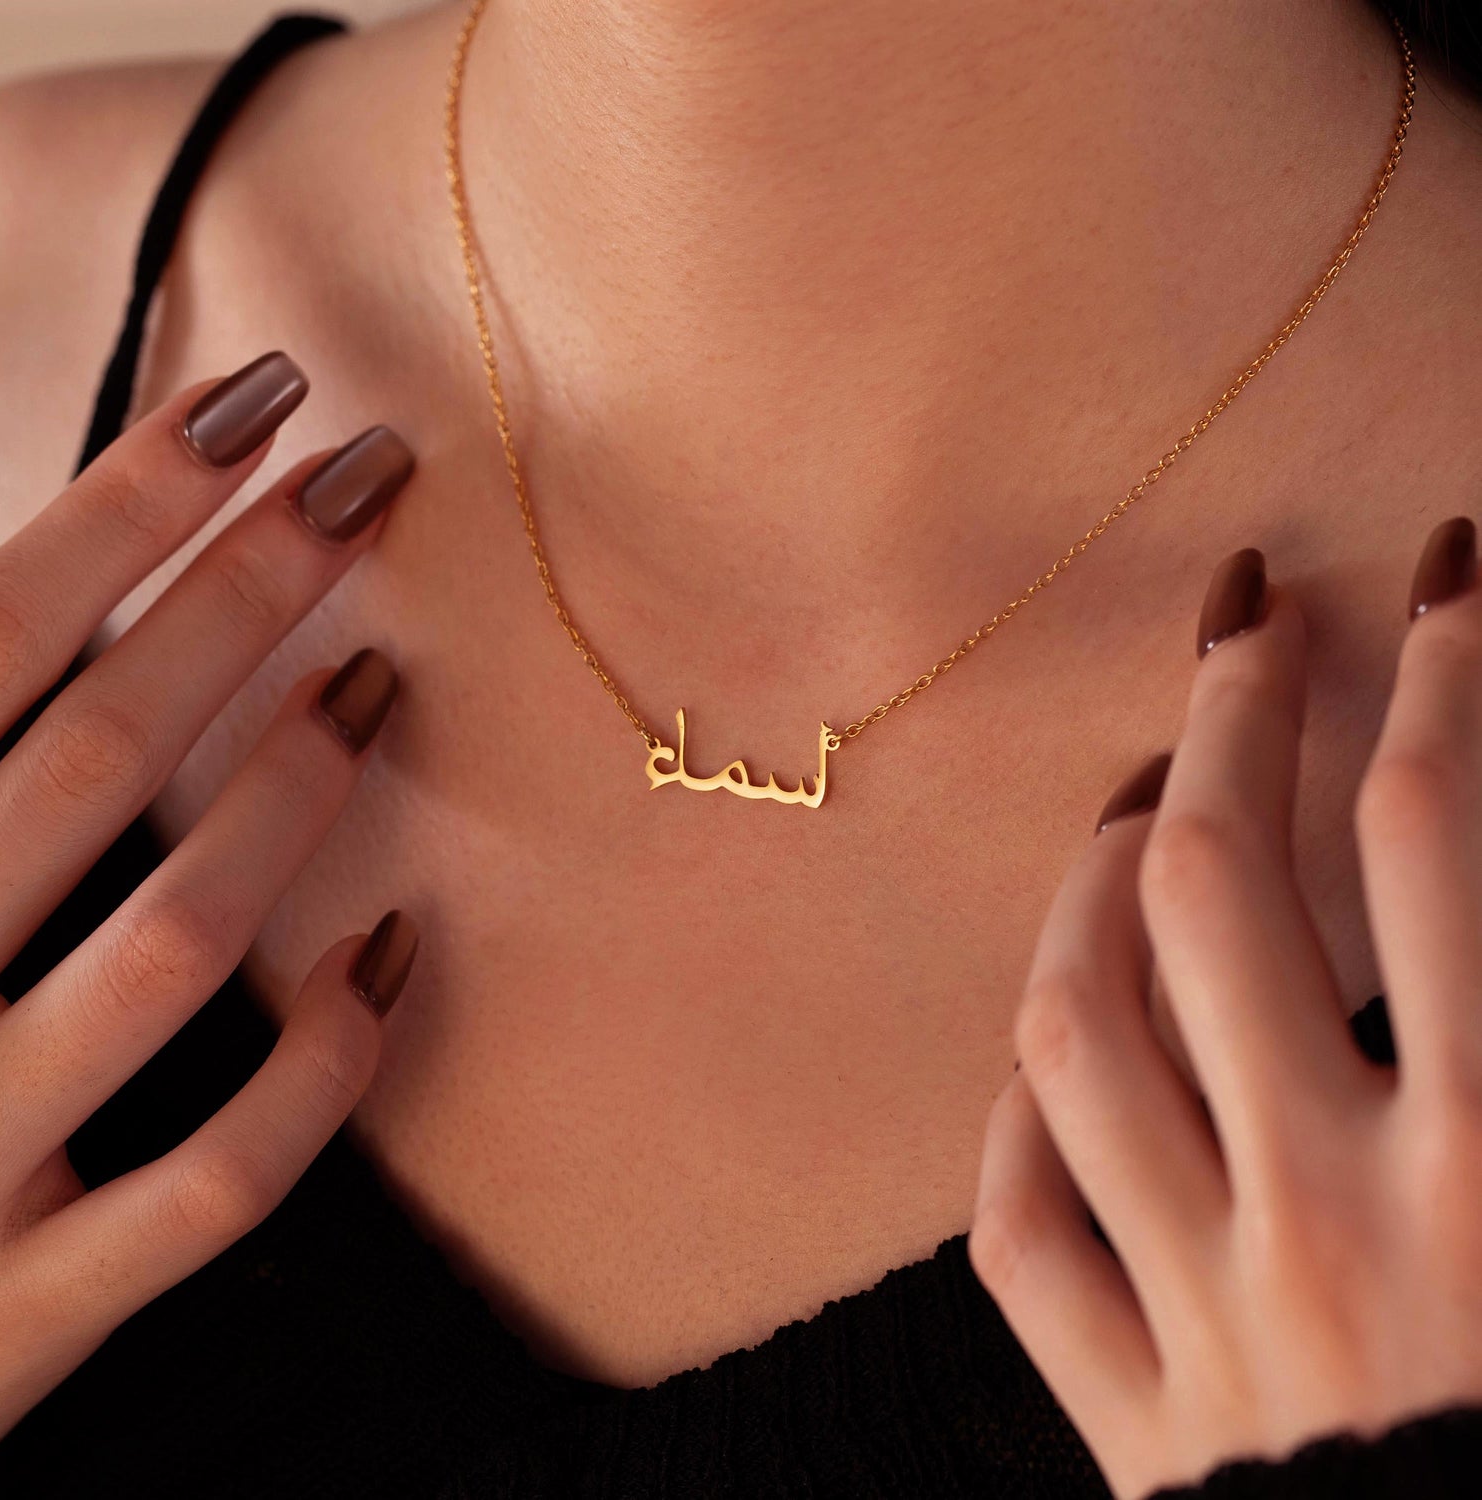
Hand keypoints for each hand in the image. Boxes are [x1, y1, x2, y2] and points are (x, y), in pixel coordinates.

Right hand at [0, 352, 420, 1451]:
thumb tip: (27, 605)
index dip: (124, 504)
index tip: (254, 401)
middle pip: (98, 754)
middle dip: (243, 596)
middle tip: (371, 480)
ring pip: (178, 943)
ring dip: (292, 795)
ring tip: (384, 680)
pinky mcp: (19, 1322)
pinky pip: (217, 1183)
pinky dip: (321, 1067)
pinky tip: (395, 951)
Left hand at [968, 521, 1481, 1496]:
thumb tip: (1479, 915)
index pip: (1444, 847)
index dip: (1447, 678)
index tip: (1437, 582)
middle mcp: (1338, 1228)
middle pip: (1227, 892)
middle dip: (1233, 723)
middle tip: (1241, 627)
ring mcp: (1211, 1324)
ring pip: (1077, 1029)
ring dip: (1093, 883)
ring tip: (1137, 798)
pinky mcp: (1133, 1428)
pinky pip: (1020, 1225)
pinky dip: (1022, 1112)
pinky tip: (1049, 1033)